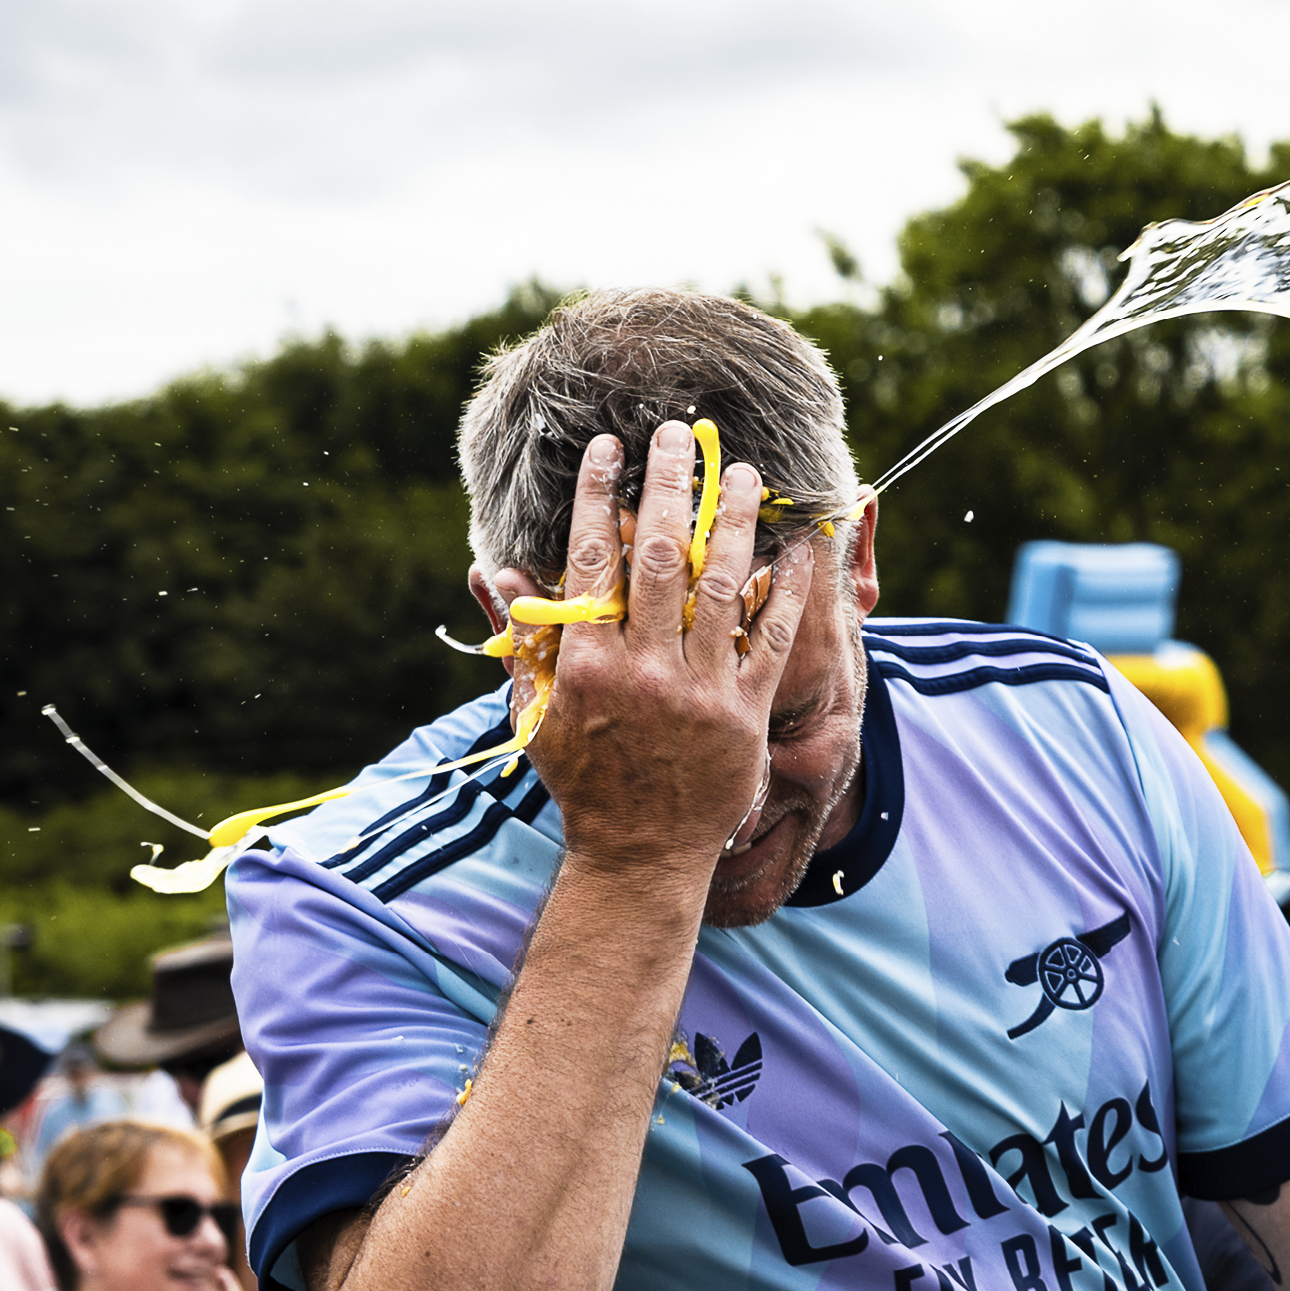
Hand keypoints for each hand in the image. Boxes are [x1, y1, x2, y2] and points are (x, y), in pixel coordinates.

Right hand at [476, 422, 812, 881]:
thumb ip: (519, 641)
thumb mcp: (535, 714)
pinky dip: (785, 589)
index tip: (607, 449)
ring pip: (722, 586)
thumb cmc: (583, 780)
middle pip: (662, 556)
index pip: (592, 560)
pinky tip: (794, 546)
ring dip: (734, 521)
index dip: (600, 496)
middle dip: (669, 486)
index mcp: (587, 665)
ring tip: (742, 471)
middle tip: (676, 434)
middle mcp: (645, 670)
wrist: (640, 856)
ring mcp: (700, 691)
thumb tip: (495, 572)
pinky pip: (772, 638)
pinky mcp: (745, 712)